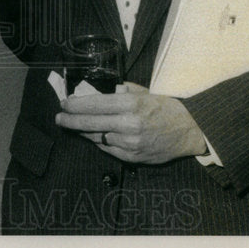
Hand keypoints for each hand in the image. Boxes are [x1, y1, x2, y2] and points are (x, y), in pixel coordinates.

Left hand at [55, 82, 207, 163]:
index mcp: (131, 104)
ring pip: (96, 137)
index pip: (94, 104)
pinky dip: (98, 142)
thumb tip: (102, 90)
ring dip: (82, 132)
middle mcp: (128, 124)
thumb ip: (123, 91)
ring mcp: (129, 143)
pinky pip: (107, 149)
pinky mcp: (132, 157)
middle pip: (89, 123)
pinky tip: (93, 136)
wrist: (189, 130)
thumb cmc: (166, 108)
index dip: (75, 105)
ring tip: (72, 126)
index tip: (64, 103)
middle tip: (59, 118)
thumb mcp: (145, 92)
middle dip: (70, 120)